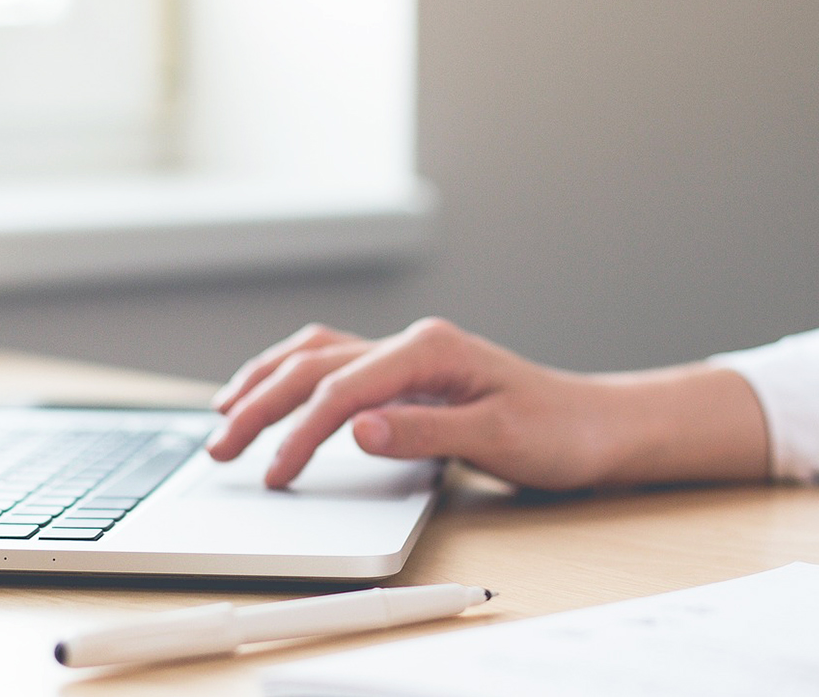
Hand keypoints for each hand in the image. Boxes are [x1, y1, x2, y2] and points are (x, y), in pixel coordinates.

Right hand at [205, 318, 769, 489]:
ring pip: (315, 355)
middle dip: (259, 405)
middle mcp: (412, 344)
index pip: (342, 389)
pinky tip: (273, 394)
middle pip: (314, 366)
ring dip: (265, 382)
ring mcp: (408, 356)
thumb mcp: (498, 438)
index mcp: (430, 351)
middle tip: (220, 448)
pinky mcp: (408, 375)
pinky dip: (293, 378)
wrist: (598, 426)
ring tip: (223, 414)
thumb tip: (356, 429)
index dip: (300, 433)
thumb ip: (423, 433)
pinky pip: (334, 364)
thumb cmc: (558, 431)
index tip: (274, 474)